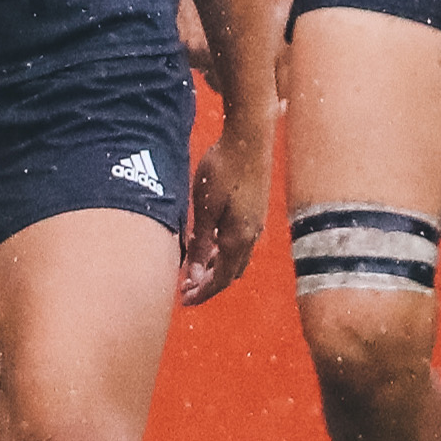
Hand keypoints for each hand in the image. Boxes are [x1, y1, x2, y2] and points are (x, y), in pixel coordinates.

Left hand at [181, 122, 270, 305]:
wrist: (249, 139)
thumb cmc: (223, 169)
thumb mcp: (204, 208)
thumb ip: (200, 243)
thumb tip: (194, 276)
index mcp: (238, 239)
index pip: (221, 279)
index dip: (202, 293)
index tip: (184, 301)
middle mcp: (251, 236)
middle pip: (230, 273)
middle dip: (208, 285)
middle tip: (184, 290)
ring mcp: (255, 223)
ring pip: (235, 258)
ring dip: (215, 269)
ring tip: (193, 271)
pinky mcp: (255, 210)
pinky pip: (239, 243)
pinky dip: (222, 254)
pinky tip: (209, 246)